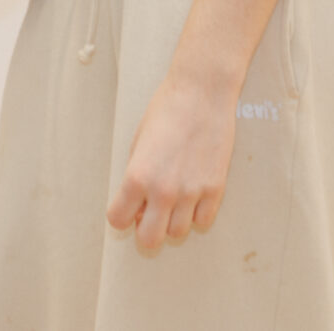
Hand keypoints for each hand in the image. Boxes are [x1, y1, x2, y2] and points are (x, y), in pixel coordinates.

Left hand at [107, 73, 238, 258]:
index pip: (118, 220)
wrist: (202, 93)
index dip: (121, 215)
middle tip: (149, 212)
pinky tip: (193, 194)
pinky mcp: (216, 189)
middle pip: (149, 240)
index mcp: (137, 176)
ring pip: (177, 233)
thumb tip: (138, 206)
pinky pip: (203, 221)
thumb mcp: (138, 142)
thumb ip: (136, 177)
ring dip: (171, 221)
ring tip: (173, 198)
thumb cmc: (165, 111)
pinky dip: (196, 214)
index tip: (128, 206)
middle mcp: (163, 190)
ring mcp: (192, 192)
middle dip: (145, 230)